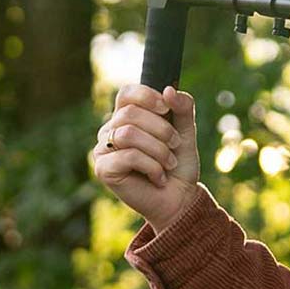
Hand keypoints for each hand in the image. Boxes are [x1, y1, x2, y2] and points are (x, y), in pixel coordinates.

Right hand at [92, 84, 200, 229]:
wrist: (179, 199)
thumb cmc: (178, 164)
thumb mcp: (186, 131)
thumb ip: (182, 108)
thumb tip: (168, 89)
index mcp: (127, 117)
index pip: (126, 93)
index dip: (146, 96)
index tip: (166, 107)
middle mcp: (110, 130)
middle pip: (129, 113)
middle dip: (160, 128)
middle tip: (175, 144)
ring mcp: (103, 150)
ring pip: (128, 134)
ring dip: (158, 149)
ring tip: (169, 163)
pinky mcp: (103, 170)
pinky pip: (128, 156)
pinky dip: (151, 166)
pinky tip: (159, 177)